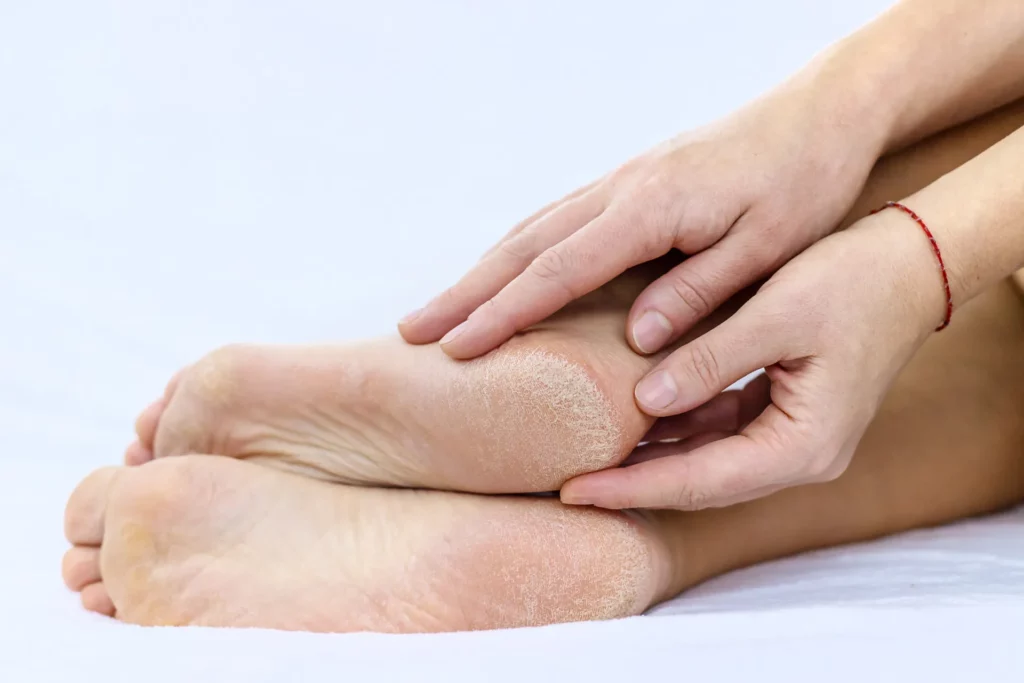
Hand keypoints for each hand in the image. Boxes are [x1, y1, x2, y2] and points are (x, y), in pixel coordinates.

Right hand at [398, 82, 885, 359]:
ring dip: (480, 273)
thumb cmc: (802, 182)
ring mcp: (620, 184)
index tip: (456, 348)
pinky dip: (517, 253)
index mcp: (651, 208)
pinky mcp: (630, 186)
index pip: (559, 269)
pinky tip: (503, 274)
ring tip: (439, 310)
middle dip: (465, 292)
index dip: (504, 313)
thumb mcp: (768, 248)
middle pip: (524, 246)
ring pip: (531, 231)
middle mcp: (621, 191)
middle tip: (411, 331)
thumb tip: (637, 339)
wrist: (820, 115)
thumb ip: (699, 292)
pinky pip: (557, 221)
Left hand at [559, 212, 947, 509]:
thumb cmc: (853, 284)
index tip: (574, 490)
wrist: (911, 265)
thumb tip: (644, 401)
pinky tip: (633, 410)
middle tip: (565, 481)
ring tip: (587, 452)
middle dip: (633, 482)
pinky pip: (717, 430)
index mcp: (803, 445)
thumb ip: (711, 360)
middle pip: (700, 482)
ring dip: (650, 457)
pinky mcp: (783, 411)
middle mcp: (799, 455)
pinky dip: (675, 424)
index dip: (633, 488)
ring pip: (705, 460)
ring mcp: (793, 437)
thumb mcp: (777, 316)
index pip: (700, 481)